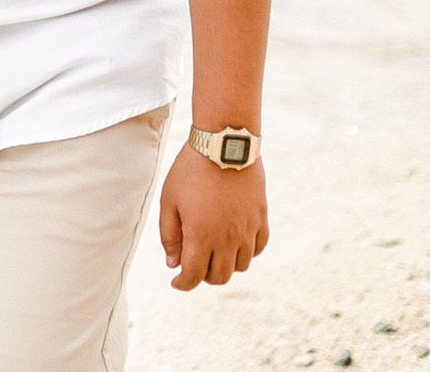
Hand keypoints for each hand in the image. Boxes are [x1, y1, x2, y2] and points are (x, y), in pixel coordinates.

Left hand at [158, 147, 267, 289]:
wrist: (224, 145)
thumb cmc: (190, 171)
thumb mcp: (169, 201)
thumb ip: (169, 235)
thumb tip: (173, 264)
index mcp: (201, 235)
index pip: (193, 275)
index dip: (183, 284)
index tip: (176, 282)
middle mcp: (228, 238)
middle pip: (219, 277)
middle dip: (203, 277)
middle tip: (192, 265)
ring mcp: (248, 230)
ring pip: (240, 266)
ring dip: (225, 266)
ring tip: (211, 252)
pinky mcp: (261, 219)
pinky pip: (258, 249)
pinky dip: (246, 253)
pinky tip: (233, 243)